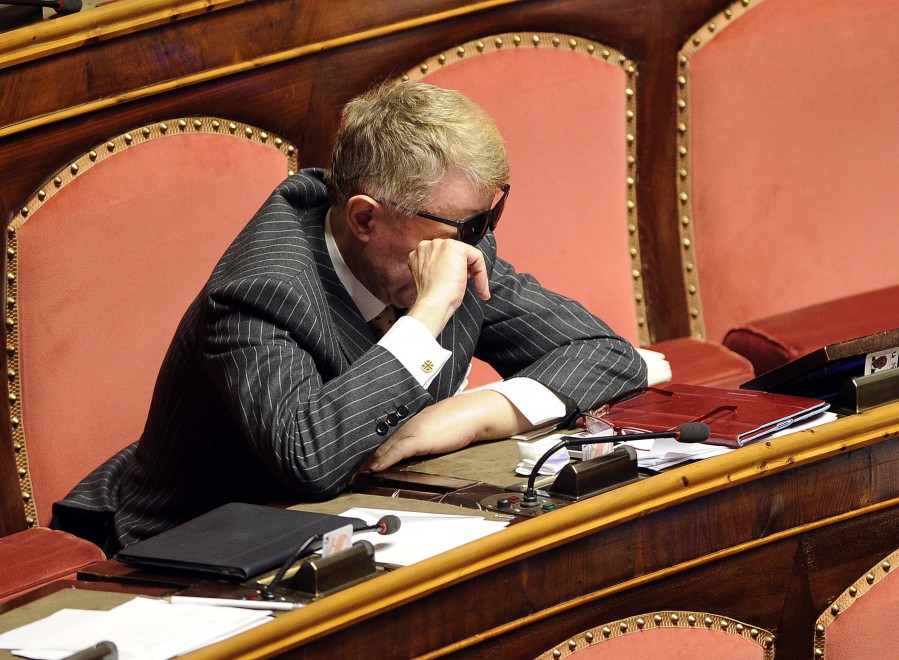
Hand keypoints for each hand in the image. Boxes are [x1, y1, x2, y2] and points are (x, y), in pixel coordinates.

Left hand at [363, 390, 533, 471]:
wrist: (472, 413)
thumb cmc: (455, 419)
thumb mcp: (430, 426)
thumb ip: (416, 433)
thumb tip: (405, 446)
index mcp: (406, 420)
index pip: (380, 434)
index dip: (364, 446)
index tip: (350, 455)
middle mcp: (405, 423)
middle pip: (377, 440)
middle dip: (359, 454)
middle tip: (342, 465)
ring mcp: (411, 430)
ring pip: (383, 446)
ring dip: (367, 460)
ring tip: (352, 471)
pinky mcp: (421, 439)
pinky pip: (398, 451)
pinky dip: (385, 460)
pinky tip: (375, 468)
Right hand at [406, 239, 489, 336]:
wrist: (432, 304)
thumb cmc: (432, 298)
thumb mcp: (433, 280)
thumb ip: (439, 269)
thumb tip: (456, 270)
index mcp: (419, 254)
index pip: (443, 257)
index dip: (454, 270)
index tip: (459, 284)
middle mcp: (428, 246)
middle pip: (455, 254)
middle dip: (465, 269)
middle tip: (469, 286)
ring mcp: (441, 244)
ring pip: (467, 255)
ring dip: (475, 273)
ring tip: (477, 289)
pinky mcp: (455, 248)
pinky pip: (477, 257)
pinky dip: (482, 274)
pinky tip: (480, 288)